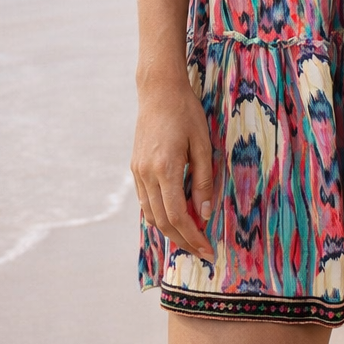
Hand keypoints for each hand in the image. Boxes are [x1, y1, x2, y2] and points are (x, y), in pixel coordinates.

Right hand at [131, 80, 215, 263]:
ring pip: (151, 214)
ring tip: (191, 238)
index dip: (193, 237)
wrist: (159, 91)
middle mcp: (146, 174)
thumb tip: (205, 214)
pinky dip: (159, 214)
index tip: (208, 250)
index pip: (178, 216)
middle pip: (162, 222)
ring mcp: (137, 172)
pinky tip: (175, 216)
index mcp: (165, 169)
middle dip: (183, 241)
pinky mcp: (135, 168)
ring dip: (170, 230)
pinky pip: (145, 201)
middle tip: (202, 252)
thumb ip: (203, 181)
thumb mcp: (202, 145)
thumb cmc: (186, 113)